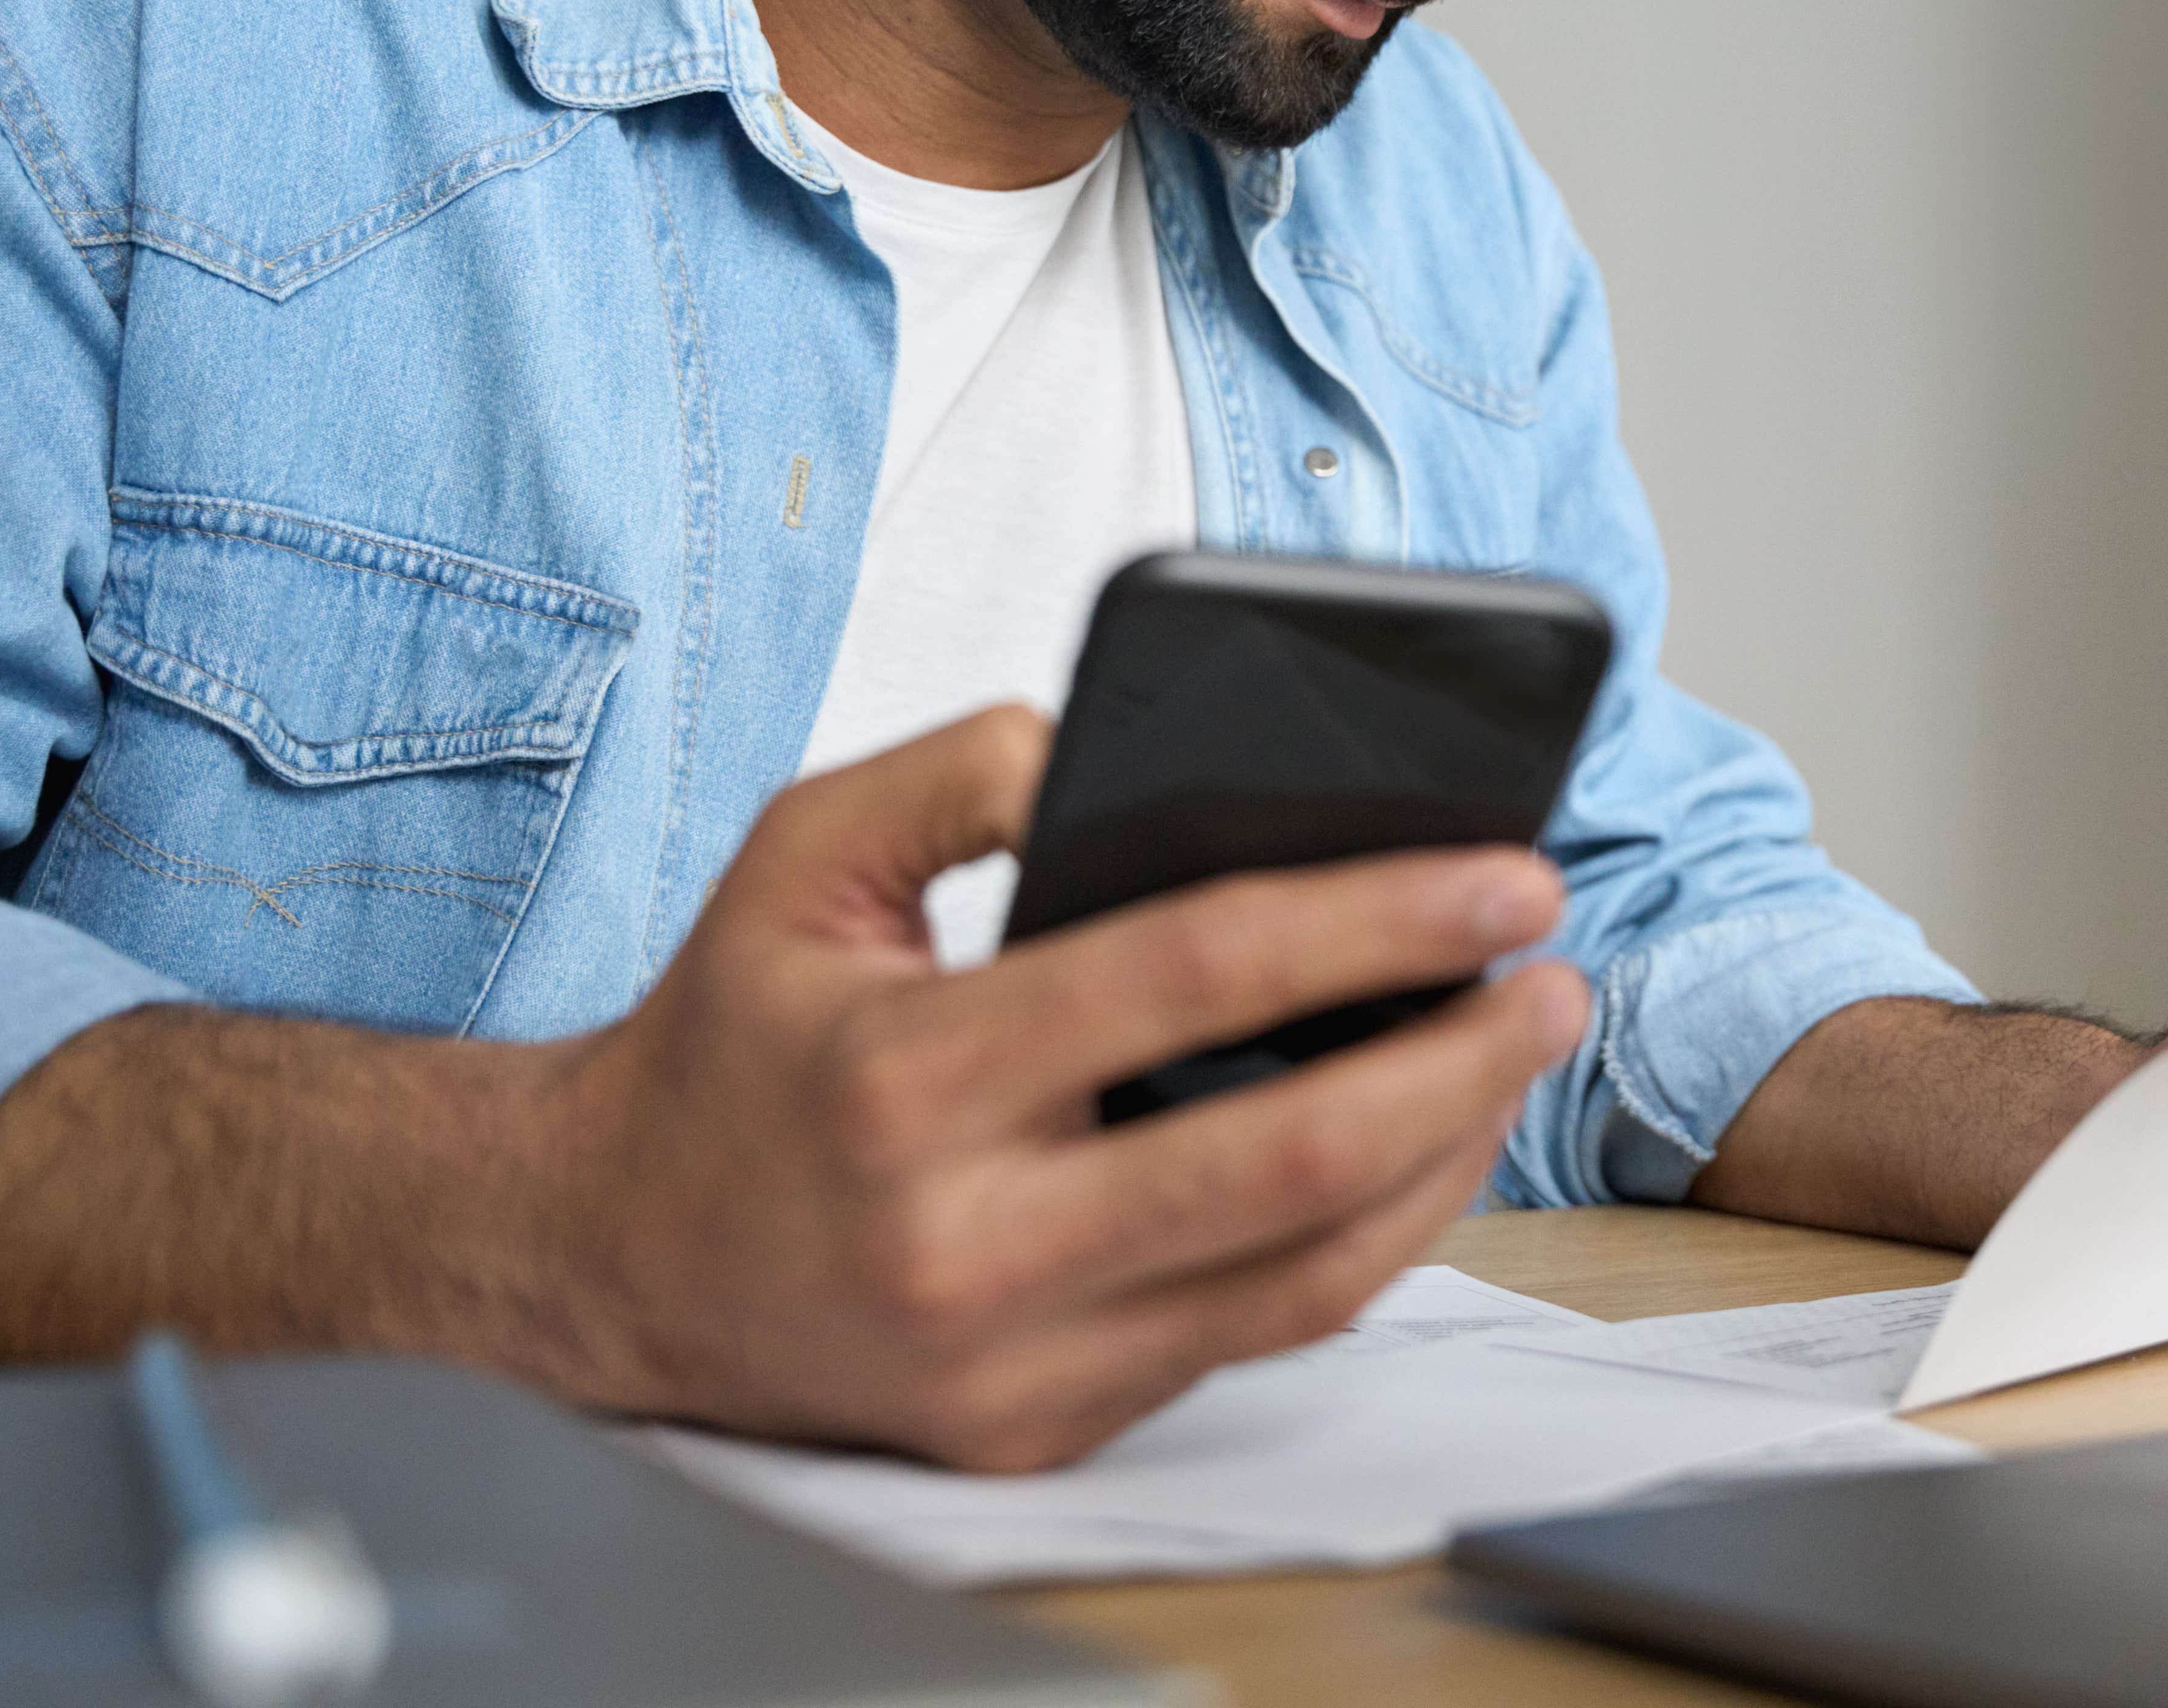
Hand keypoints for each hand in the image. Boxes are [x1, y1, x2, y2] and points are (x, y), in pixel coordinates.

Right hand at [548, 705, 1589, 1469]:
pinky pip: (1253, 1332)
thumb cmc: (731, 1041)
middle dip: (1461, 1059)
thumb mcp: (799, 857)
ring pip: (1302, 1273)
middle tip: (1561, 974)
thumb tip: (1107, 739)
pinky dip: (1367, 1239)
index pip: (1192, 979)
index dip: (1373, 919)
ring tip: (1519, 1050)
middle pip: (1287, 1157)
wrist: (607, 1262)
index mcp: (906, 1081)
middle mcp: (965, 1242)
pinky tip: (1424, 1145)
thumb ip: (953, 772)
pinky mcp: (1042, 1427)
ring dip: (1446, 1158)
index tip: (1501, 874)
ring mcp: (1011, 1361)